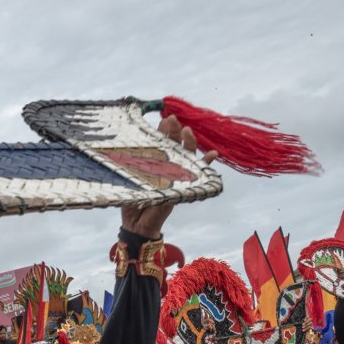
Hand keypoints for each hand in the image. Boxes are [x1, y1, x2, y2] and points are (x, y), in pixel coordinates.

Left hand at [120, 116, 217, 238]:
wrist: (136, 224)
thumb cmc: (132, 200)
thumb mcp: (131, 177)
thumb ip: (135, 162)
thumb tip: (132, 141)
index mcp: (155, 164)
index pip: (162, 143)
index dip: (163, 131)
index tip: (163, 119)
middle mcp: (167, 169)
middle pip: (175, 146)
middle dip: (174, 132)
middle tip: (172, 120)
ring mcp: (176, 178)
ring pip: (186, 157)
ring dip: (189, 143)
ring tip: (187, 131)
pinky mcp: (180, 189)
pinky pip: (196, 175)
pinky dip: (206, 164)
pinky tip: (212, 154)